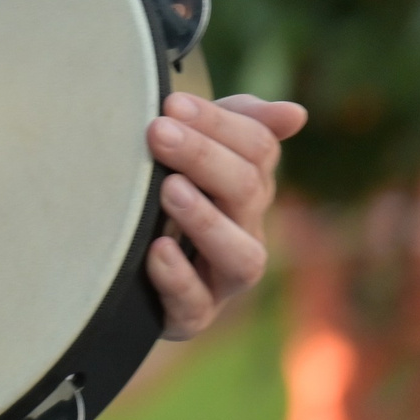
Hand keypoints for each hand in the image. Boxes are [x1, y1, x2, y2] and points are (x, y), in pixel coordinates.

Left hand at [146, 92, 306, 339]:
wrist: (123, 261)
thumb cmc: (163, 192)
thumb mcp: (196, 148)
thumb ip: (241, 123)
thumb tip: (296, 114)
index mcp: (250, 186)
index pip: (258, 149)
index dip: (219, 124)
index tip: (172, 104)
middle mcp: (245, 232)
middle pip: (248, 192)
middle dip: (204, 158)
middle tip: (158, 133)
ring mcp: (222, 278)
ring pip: (242, 257)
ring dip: (206, 220)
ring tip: (168, 189)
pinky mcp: (190, 315)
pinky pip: (195, 304)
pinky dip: (178, 277)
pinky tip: (157, 250)